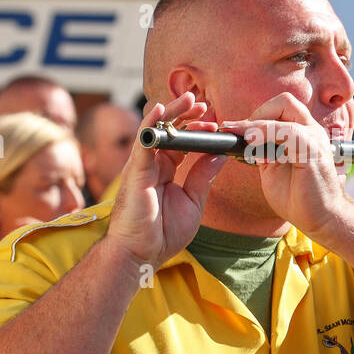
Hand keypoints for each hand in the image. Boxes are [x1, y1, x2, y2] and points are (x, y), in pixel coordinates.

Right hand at [106, 93, 228, 268]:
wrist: (142, 254)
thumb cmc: (163, 233)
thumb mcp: (193, 202)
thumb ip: (203, 177)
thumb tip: (219, 155)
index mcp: (166, 170)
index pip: (182, 142)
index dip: (197, 130)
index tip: (215, 124)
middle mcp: (152, 164)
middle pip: (169, 130)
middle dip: (185, 114)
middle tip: (203, 104)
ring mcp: (142, 165)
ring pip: (156, 129)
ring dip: (172, 111)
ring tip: (190, 99)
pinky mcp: (135, 170)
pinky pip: (142, 141)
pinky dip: (151, 124)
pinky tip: (159, 109)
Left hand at [221, 93, 347, 238]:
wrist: (321, 219)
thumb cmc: (299, 198)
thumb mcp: (273, 169)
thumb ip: (262, 152)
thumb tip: (244, 140)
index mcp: (303, 134)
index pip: (280, 108)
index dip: (256, 116)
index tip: (234, 131)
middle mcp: (311, 131)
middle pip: (284, 101)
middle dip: (257, 113)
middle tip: (240, 133)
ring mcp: (314, 138)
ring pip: (284, 109)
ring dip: (255, 122)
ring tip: (238, 135)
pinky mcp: (312, 149)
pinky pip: (286, 130)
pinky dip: (265, 132)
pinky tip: (251, 143)